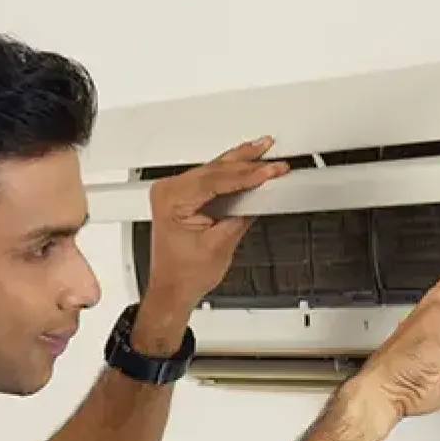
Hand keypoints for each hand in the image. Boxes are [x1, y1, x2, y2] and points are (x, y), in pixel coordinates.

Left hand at [142, 137, 289, 312]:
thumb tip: (261, 196)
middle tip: (270, 155)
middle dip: (246, 162)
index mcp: (171, 199)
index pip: (215, 179)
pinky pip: (210, 178)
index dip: (247, 174)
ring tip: (262, 151)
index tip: (269, 170)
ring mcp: (174, 192)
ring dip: (240, 162)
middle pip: (214, 169)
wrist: (173, 289)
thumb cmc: (185, 274)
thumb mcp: (220, 244)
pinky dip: (230, 173)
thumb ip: (242, 215)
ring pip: (213, 170)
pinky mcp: (183, 196)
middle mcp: (169, 191)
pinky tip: (246, 164)